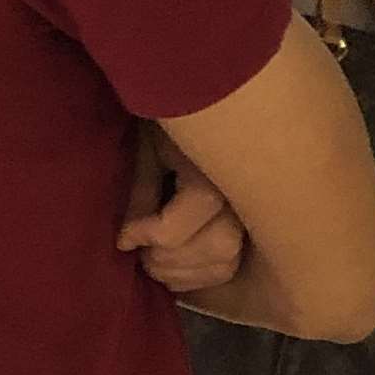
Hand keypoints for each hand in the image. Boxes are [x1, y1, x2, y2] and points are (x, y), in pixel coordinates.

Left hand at [120, 132, 247, 298]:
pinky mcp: (248, 224)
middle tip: (140, 253)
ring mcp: (250, 210)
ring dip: (184, 273)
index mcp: (215, 168)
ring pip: (226, 262)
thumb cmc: (171, 120)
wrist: (206, 99)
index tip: (123, 238)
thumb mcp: (148, 150)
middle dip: (170, 259)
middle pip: (217, 247)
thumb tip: (129, 242)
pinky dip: (199, 276)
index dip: (149, 236)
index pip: (184, 223)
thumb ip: (141, 195)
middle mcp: (243, 193)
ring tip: (154, 260)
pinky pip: (230, 265)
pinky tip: (174, 265)